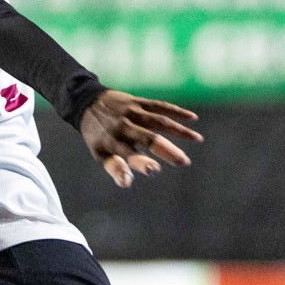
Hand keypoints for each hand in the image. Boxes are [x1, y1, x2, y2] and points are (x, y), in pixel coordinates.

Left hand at [78, 91, 201, 187]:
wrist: (86, 102)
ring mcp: (131, 113)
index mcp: (111, 143)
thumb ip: (114, 167)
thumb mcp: (99, 153)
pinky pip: (159, 106)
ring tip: (198, 139)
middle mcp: (122, 127)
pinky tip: (192, 119)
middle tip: (184, 161)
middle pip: (147, 138)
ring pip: (158, 121)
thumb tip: (126, 183)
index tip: (154, 171)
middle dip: (166, 150)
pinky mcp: (137, 102)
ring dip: (179, 130)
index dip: (139, 163)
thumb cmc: (98, 135)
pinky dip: (176, 111)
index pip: (126, 156)